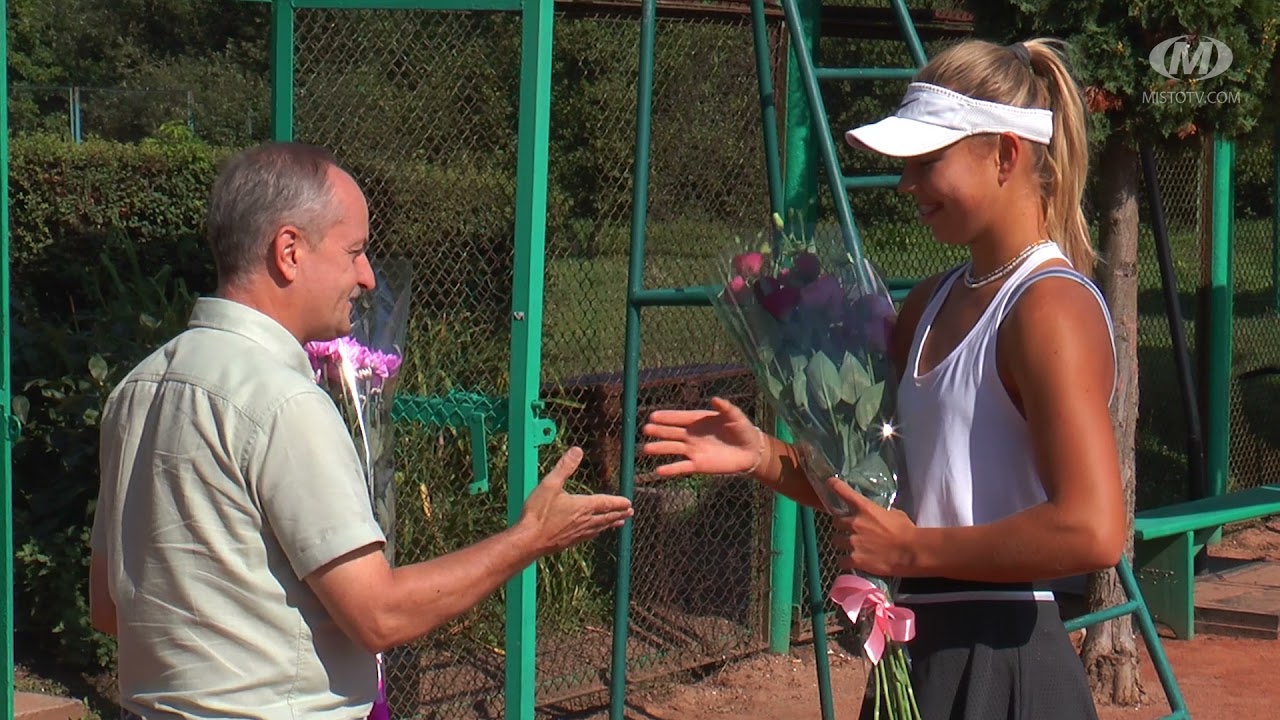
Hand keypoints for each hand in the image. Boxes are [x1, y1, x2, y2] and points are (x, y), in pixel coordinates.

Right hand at [519, 447, 633, 554]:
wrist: (529, 541)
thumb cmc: (538, 513)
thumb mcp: (550, 484)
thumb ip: (564, 467)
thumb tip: (577, 450)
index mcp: (582, 506)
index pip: (605, 503)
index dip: (618, 502)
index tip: (629, 502)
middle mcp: (584, 521)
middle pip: (606, 517)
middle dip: (619, 513)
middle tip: (630, 512)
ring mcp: (578, 533)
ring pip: (600, 528)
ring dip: (611, 524)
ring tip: (619, 523)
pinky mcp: (570, 542)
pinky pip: (589, 536)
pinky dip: (597, 533)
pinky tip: (595, 533)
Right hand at [641, 397, 764, 477]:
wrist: (750, 452)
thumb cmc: (743, 430)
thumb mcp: (736, 416)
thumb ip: (725, 408)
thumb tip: (714, 399)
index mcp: (698, 420)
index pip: (679, 418)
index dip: (667, 417)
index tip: (653, 416)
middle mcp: (692, 435)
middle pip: (672, 432)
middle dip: (659, 431)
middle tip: (645, 429)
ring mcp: (693, 450)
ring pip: (673, 449)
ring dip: (660, 449)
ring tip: (645, 449)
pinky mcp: (698, 465)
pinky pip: (681, 467)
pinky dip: (670, 469)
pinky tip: (658, 471)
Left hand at [826, 478, 916, 576]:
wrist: (911, 552)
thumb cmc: (907, 531)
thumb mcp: (894, 514)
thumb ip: (880, 513)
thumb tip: (878, 516)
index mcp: (865, 508)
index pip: (843, 491)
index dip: (834, 485)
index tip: (830, 482)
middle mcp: (854, 523)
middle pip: (835, 521)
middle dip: (841, 525)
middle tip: (849, 530)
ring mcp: (852, 541)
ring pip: (835, 540)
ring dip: (842, 543)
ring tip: (851, 547)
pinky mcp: (854, 559)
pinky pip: (840, 560)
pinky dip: (845, 562)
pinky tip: (851, 562)